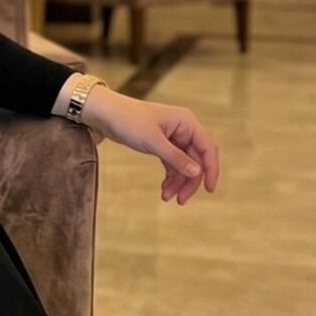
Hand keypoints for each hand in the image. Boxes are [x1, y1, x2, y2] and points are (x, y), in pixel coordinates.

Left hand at [81, 88, 218, 204]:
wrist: (105, 114)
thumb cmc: (128, 121)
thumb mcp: (153, 142)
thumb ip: (176, 158)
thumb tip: (197, 172)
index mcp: (187, 122)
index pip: (207, 148)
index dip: (211, 170)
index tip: (209, 190)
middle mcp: (184, 129)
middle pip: (196, 160)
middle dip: (189, 181)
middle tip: (181, 201)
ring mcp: (174, 137)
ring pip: (184, 165)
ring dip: (178, 182)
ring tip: (166, 197)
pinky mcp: (163, 144)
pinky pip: (172, 164)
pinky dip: (170, 177)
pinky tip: (164, 189)